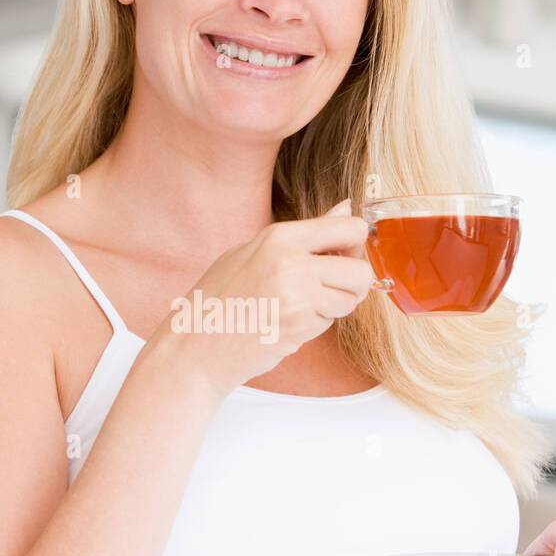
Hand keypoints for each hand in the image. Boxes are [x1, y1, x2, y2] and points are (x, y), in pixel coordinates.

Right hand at [148, 199, 373, 397]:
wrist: (194, 348)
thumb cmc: (219, 300)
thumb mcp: (253, 252)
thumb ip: (305, 233)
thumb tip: (346, 208)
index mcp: (279, 237)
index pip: (348, 228)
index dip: (356, 244)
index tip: (345, 256)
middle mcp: (292, 262)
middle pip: (360, 270)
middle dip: (353, 283)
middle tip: (329, 290)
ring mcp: (298, 296)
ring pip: (351, 299)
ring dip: (335, 306)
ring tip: (299, 308)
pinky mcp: (300, 327)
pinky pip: (330, 322)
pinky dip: (316, 325)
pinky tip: (286, 324)